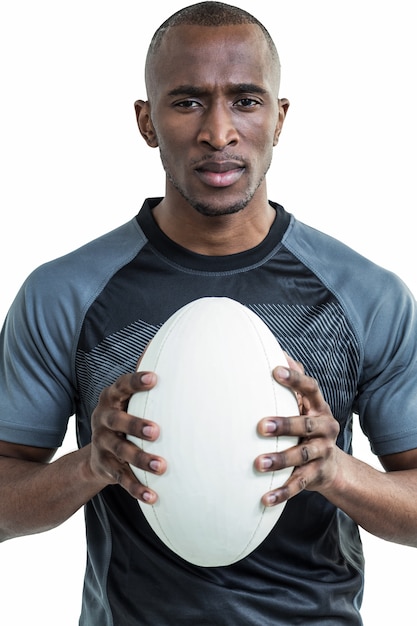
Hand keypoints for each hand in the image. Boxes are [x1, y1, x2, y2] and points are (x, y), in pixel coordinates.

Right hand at [89, 371, 166, 502]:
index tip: (154, 378)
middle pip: (116, 421)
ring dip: (141, 459)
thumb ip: (148, 390)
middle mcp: (103, 420)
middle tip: (157, 431)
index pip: (121, 386)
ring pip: (121, 452)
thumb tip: (185, 364)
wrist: (96, 457)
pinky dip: (137, 488)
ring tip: (162, 466)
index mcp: (111, 399)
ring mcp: (102, 444)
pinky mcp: (106, 467)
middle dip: (135, 425)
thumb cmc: (126, 419)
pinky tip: (153, 496)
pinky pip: (122, 479)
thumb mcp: (129, 402)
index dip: (135, 382)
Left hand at [255, 361, 339, 506]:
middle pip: (306, 425)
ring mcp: (322, 453)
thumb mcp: (303, 403)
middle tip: (260, 426)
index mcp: (318, 406)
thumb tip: (277, 350)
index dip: (295, 379)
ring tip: (258, 464)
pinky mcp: (316, 476)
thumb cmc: (306, 424)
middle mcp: (325, 428)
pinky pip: (299, 485)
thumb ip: (292, 381)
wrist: (330, 465)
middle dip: (284, 425)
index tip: (275, 370)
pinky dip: (282, 492)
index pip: (310, 388)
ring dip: (280, 460)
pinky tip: (264, 498)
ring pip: (301, 457)